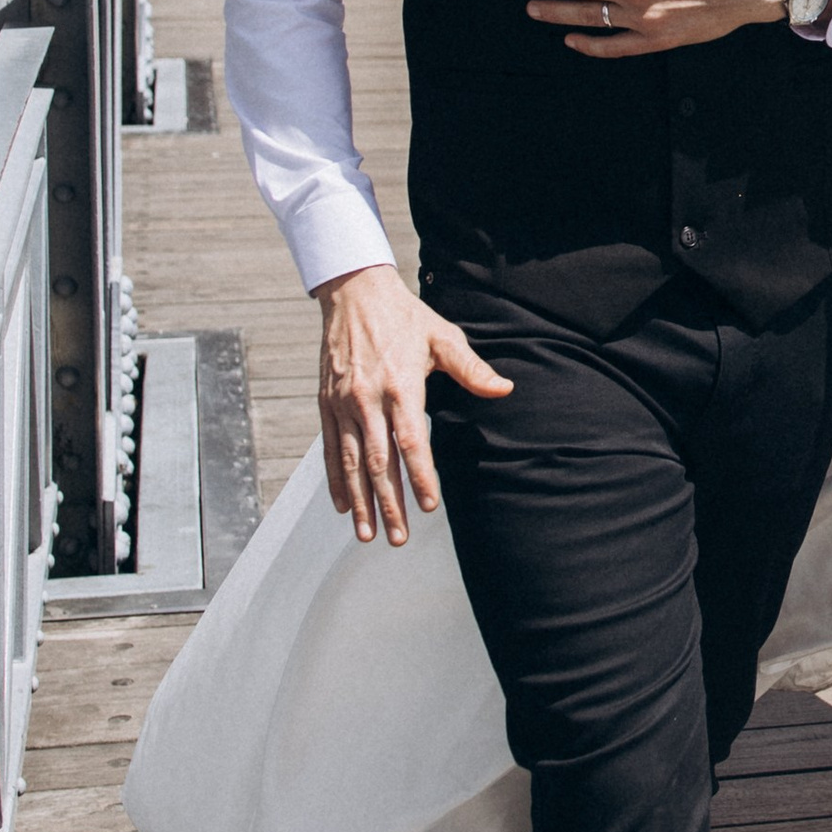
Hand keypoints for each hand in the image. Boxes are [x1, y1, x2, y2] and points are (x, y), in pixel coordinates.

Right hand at [316, 262, 509, 544]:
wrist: (354, 293)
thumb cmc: (405, 316)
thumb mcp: (443, 337)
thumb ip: (471, 369)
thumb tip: (505, 389)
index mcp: (401, 385)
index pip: (411, 441)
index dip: (421, 476)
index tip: (430, 506)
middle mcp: (368, 399)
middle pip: (380, 462)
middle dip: (389, 504)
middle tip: (399, 538)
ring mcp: (343, 404)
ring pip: (352, 462)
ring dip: (360, 502)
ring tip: (368, 535)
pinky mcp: (326, 404)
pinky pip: (330, 449)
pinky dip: (336, 480)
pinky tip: (343, 507)